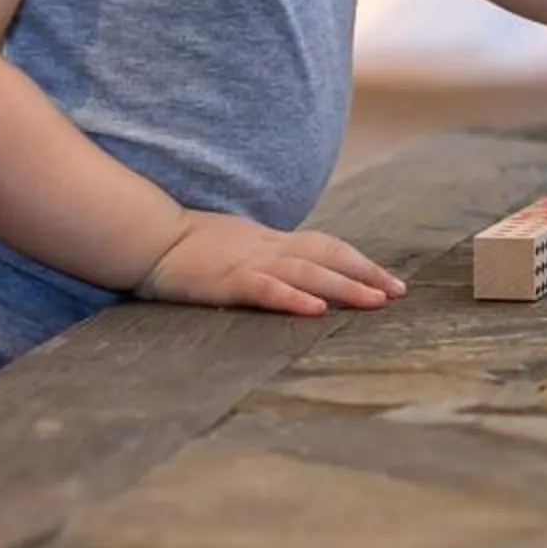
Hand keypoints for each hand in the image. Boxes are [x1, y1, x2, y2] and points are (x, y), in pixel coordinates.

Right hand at [134, 210, 406, 317]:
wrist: (148, 236)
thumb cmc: (189, 243)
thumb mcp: (238, 245)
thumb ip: (267, 256)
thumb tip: (297, 271)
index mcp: (271, 240)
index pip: (326, 247)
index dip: (359, 262)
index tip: (389, 280)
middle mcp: (268, 247)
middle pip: (328, 257)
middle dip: (366, 274)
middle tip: (398, 293)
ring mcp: (249, 262)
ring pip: (307, 272)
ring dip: (344, 287)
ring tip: (375, 302)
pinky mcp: (227, 280)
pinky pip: (267, 289)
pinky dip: (294, 299)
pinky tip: (318, 311)